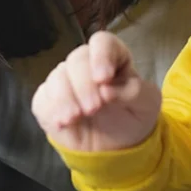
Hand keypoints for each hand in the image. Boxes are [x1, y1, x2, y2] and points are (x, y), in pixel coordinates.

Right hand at [31, 31, 161, 151]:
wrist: (114, 148)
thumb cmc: (132, 119)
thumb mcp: (147, 105)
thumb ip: (134, 92)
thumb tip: (107, 90)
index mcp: (112, 57)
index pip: (102, 42)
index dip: (101, 56)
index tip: (103, 78)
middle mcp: (85, 64)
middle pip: (77, 60)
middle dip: (84, 85)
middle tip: (94, 109)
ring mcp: (64, 81)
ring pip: (57, 77)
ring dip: (65, 99)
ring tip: (75, 119)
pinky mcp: (48, 100)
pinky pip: (43, 99)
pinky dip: (51, 111)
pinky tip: (62, 124)